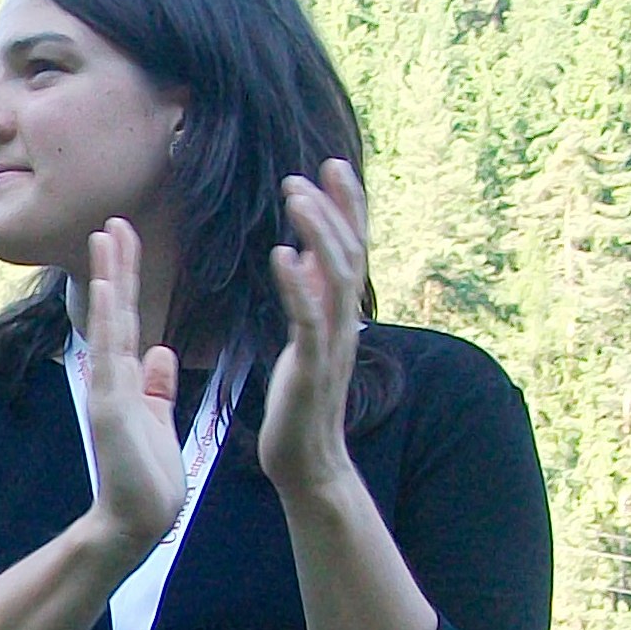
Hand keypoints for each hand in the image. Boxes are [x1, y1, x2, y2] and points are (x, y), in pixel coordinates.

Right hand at [81, 219, 187, 555]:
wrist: (134, 522)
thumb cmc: (147, 481)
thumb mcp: (158, 421)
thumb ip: (158, 386)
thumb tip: (163, 352)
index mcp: (126, 383)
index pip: (127, 321)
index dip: (128, 282)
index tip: (127, 242)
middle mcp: (111, 380)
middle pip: (113, 311)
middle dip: (116, 266)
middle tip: (114, 221)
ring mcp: (107, 391)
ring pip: (109, 322)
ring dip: (109, 278)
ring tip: (109, 234)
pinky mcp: (110, 405)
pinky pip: (112, 351)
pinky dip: (109, 318)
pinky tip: (110, 286)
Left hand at [261, 159, 365, 496]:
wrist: (307, 462)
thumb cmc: (299, 406)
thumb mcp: (302, 343)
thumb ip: (306, 300)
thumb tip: (300, 257)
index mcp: (339, 315)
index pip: (348, 249)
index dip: (344, 207)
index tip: (330, 167)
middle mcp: (343, 322)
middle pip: (349, 250)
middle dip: (336, 206)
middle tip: (314, 168)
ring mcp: (330, 343)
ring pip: (332, 275)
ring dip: (315, 231)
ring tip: (294, 197)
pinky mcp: (310, 366)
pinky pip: (307, 317)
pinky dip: (295, 284)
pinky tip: (281, 255)